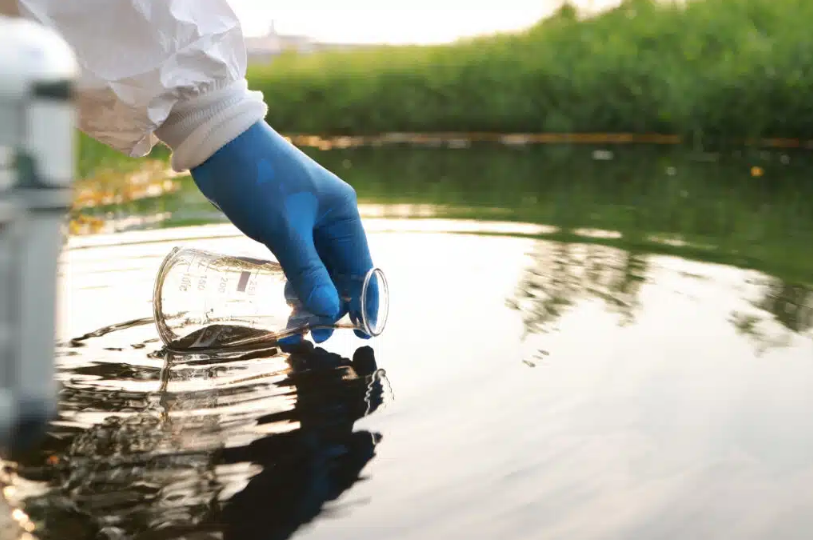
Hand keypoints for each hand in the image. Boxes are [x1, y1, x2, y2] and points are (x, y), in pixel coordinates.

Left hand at [190, 121, 374, 341]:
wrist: (219, 142)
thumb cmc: (257, 179)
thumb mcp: (284, 230)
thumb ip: (307, 272)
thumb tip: (329, 311)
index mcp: (343, 213)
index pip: (362, 266)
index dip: (363, 301)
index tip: (361, 333)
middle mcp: (331, 218)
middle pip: (341, 271)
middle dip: (331, 304)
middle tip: (313, 335)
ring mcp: (308, 221)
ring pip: (318, 269)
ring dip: (311, 296)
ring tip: (296, 326)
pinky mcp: (285, 223)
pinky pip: (298, 261)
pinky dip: (295, 281)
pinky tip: (285, 301)